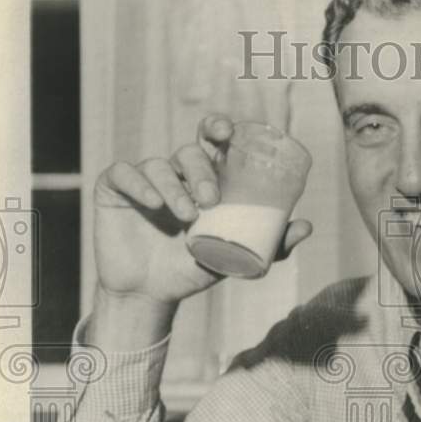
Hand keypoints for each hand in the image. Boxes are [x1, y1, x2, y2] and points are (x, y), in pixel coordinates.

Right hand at [93, 113, 312, 304]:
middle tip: (211, 198)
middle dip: (201, 169)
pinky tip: (152, 202)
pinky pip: (124, 173)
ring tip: (186, 214)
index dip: (218, 127)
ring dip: (174, 185)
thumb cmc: (192, 270)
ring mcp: (143, 180)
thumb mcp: (234, 259)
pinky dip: (139, 183)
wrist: (150, 294)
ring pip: (158, 164)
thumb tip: (307, 226)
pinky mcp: (114, 190)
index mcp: (202, 179)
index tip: (228, 132)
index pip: (210, 141)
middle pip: (188, 152)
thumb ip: (271, 246)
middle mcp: (174, 173)